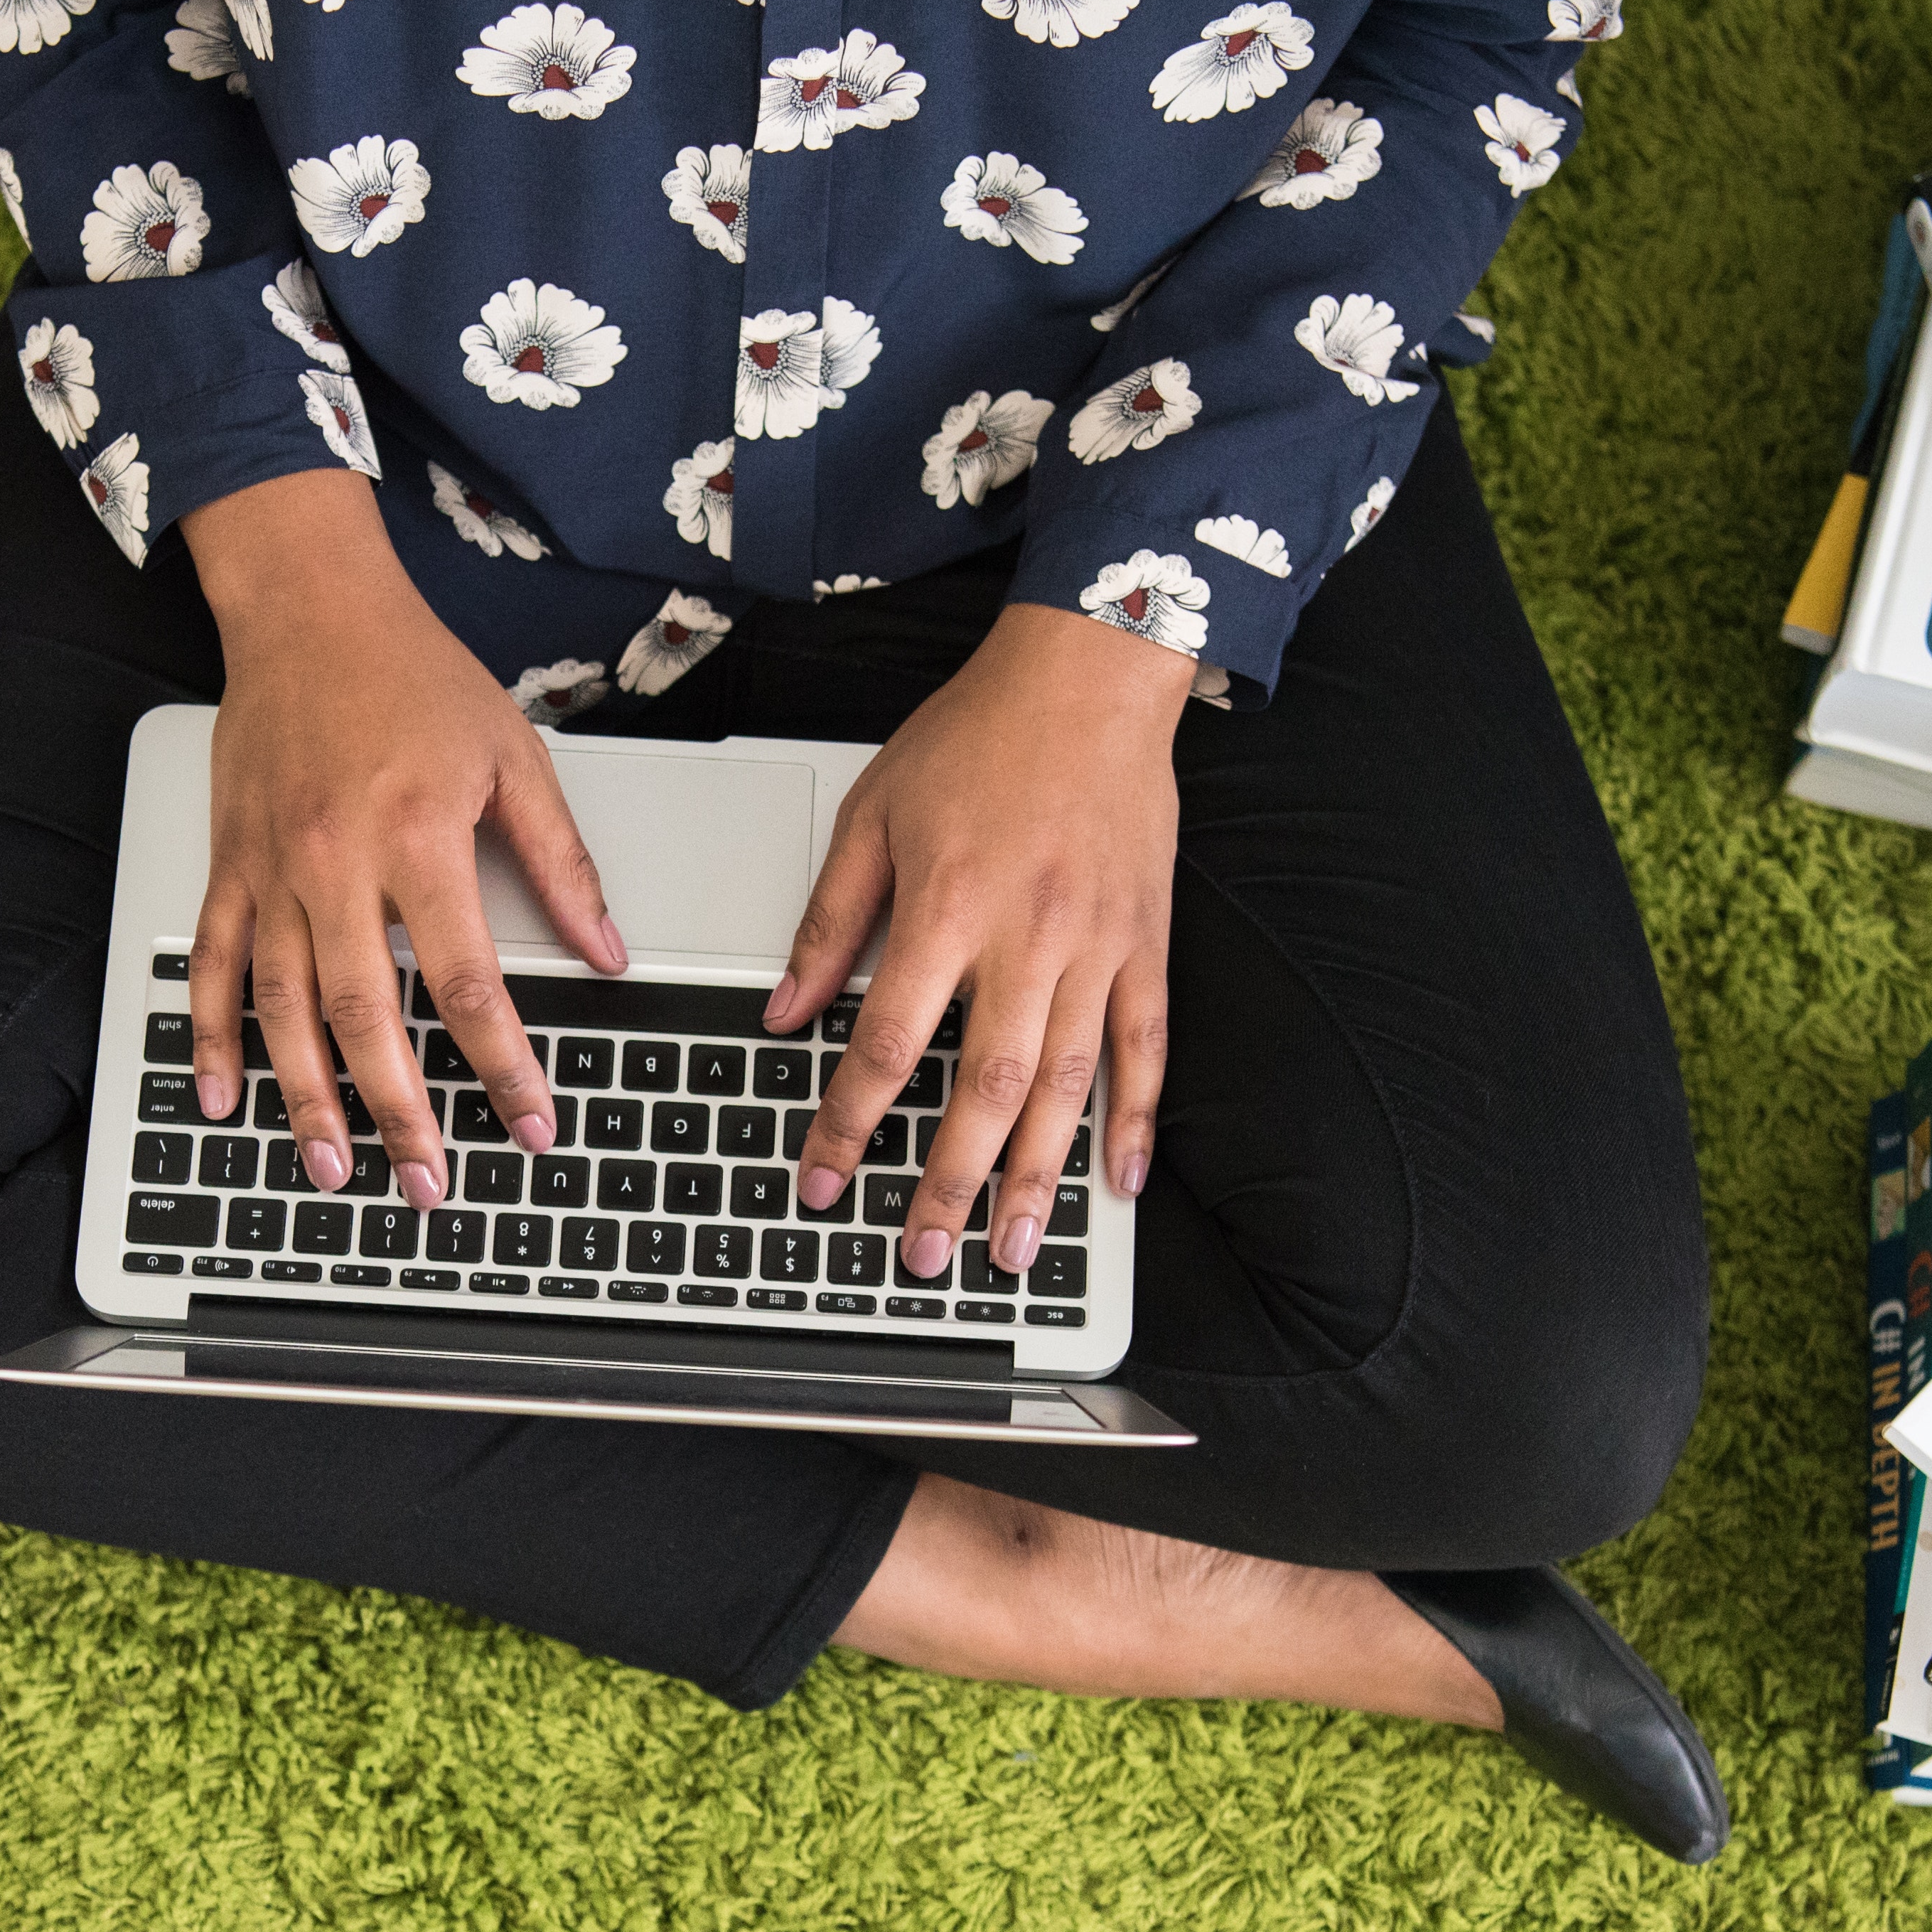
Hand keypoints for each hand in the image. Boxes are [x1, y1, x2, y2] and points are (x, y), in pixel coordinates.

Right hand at [180, 470, 623, 1209]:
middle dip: (399, 1112)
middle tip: (426, 1182)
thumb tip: (606, 951)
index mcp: (418, 837)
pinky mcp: (230, 863)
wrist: (307, 605)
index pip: (467, 981)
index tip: (528, 1122)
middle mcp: (336, 861)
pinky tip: (222, 1099)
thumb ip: (561, 862)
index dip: (502, 1064)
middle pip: (367, 1016)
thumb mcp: (514, 757)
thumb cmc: (413, 675)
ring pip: (283, 1007)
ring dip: (307, 1098)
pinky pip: (213, 965)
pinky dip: (212, 1037)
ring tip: (332, 1168)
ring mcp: (272, 868)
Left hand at [769, 601, 1184, 1277]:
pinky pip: (1147, 1044)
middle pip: (984, 1087)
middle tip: (923, 1255)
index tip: (821, 1181)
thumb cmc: (978, 737)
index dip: (848, 1124)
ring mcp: (1097, 946)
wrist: (1088, 676)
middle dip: (950, 1183)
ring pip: (1066, 1083)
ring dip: (1039, 1176)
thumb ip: (829, 922)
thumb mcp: (874, 815)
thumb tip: (784, 1011)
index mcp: (947, 908)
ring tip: (1016, 1250)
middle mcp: (1027, 938)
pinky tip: (1122, 1178)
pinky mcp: (1145, 941)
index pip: (888, 1043)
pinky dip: (1137, 1116)